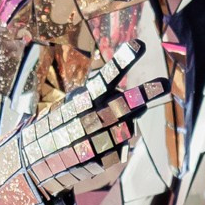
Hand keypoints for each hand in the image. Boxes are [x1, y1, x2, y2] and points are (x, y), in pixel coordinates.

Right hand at [24, 38, 165, 198]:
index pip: (107, 77)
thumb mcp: (78, 102)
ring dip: (124, 122)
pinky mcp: (103, 159)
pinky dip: (113, 143)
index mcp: (85, 99)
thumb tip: (142, 105)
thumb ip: (112, 100)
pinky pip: (120, 146)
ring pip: (128, 126)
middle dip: (145, 93)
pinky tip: (96, 146)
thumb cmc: (65, 121)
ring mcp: (98, 139)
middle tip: (165, 83)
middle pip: (126, 103)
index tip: (140, 44)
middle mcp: (92, 117)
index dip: (124, 60)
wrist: (39, 157)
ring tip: (102, 126)